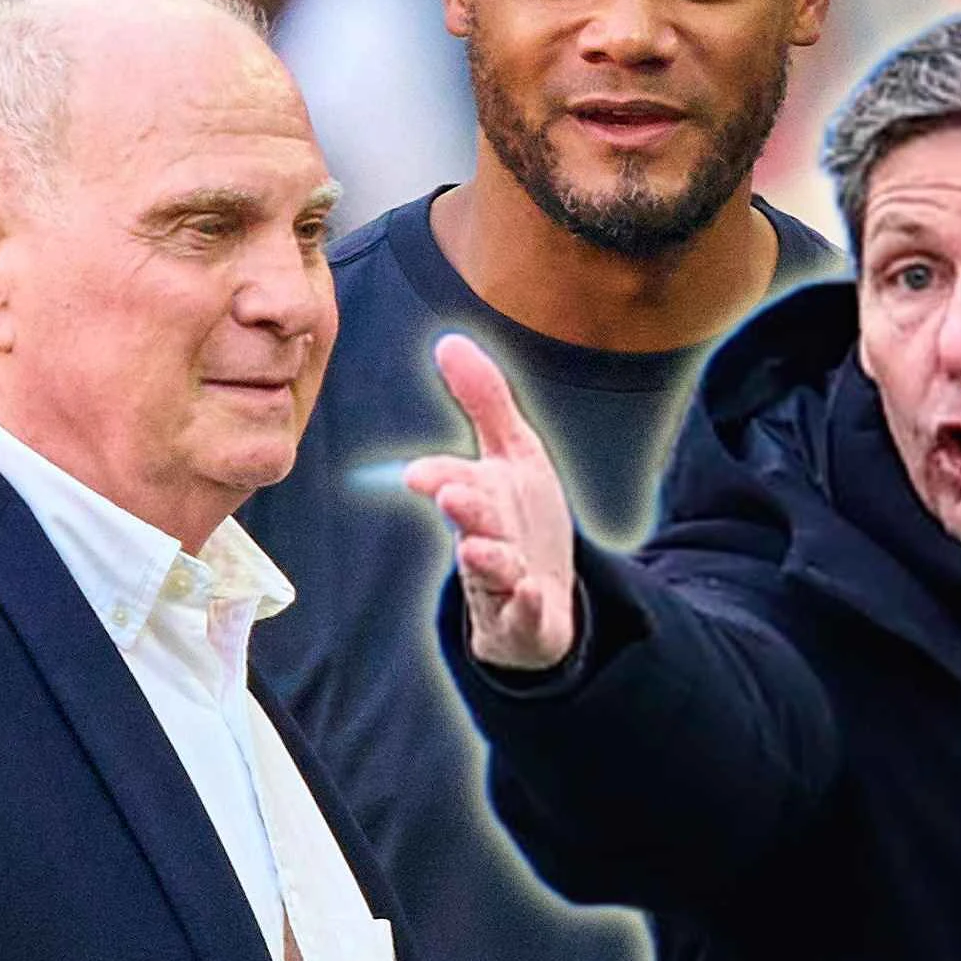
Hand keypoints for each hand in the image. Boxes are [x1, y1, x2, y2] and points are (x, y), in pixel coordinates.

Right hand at [405, 335, 576, 670]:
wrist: (540, 599)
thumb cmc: (520, 519)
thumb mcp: (514, 453)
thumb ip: (484, 399)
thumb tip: (447, 341)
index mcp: (479, 496)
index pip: (453, 481)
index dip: (439, 476)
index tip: (420, 475)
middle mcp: (484, 537)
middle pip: (473, 521)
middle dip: (463, 508)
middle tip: (450, 496)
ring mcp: (502, 582)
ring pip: (491, 570)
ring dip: (486, 559)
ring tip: (477, 549)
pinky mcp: (525, 620)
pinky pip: (525, 615)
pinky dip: (526, 605)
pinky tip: (531, 592)